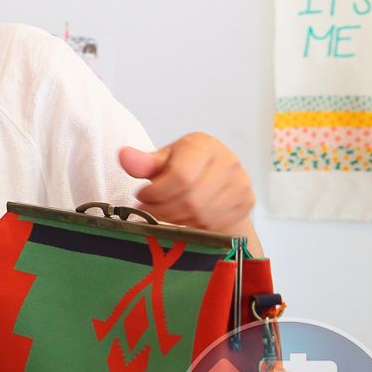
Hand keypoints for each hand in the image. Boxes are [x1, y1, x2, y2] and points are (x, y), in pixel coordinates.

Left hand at [117, 133, 254, 235]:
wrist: (216, 183)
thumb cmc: (184, 168)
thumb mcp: (162, 161)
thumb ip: (144, 162)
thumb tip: (124, 156)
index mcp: (204, 145)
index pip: (180, 175)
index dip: (156, 192)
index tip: (142, 195)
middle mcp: (228, 161)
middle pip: (191, 199)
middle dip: (162, 209)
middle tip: (148, 209)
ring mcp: (241, 184)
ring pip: (202, 215)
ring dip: (175, 220)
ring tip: (162, 214)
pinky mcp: (246, 203)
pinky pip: (215, 225)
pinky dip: (193, 226)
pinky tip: (182, 220)